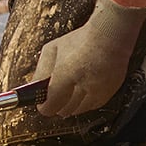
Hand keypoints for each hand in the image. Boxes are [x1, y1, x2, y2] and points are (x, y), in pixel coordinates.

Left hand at [35, 0, 145, 117]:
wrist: (111, 34)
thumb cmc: (81, 39)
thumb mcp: (52, 50)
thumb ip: (41, 71)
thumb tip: (35, 88)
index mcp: (65, 73)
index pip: (51, 105)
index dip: (45, 107)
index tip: (43, 104)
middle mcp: (82, 85)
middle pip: (65, 110)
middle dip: (58, 105)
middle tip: (55, 97)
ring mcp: (97, 90)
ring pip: (80, 110)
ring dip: (72, 105)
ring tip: (70, 93)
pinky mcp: (110, 91)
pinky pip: (94, 106)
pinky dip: (87, 103)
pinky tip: (83, 93)